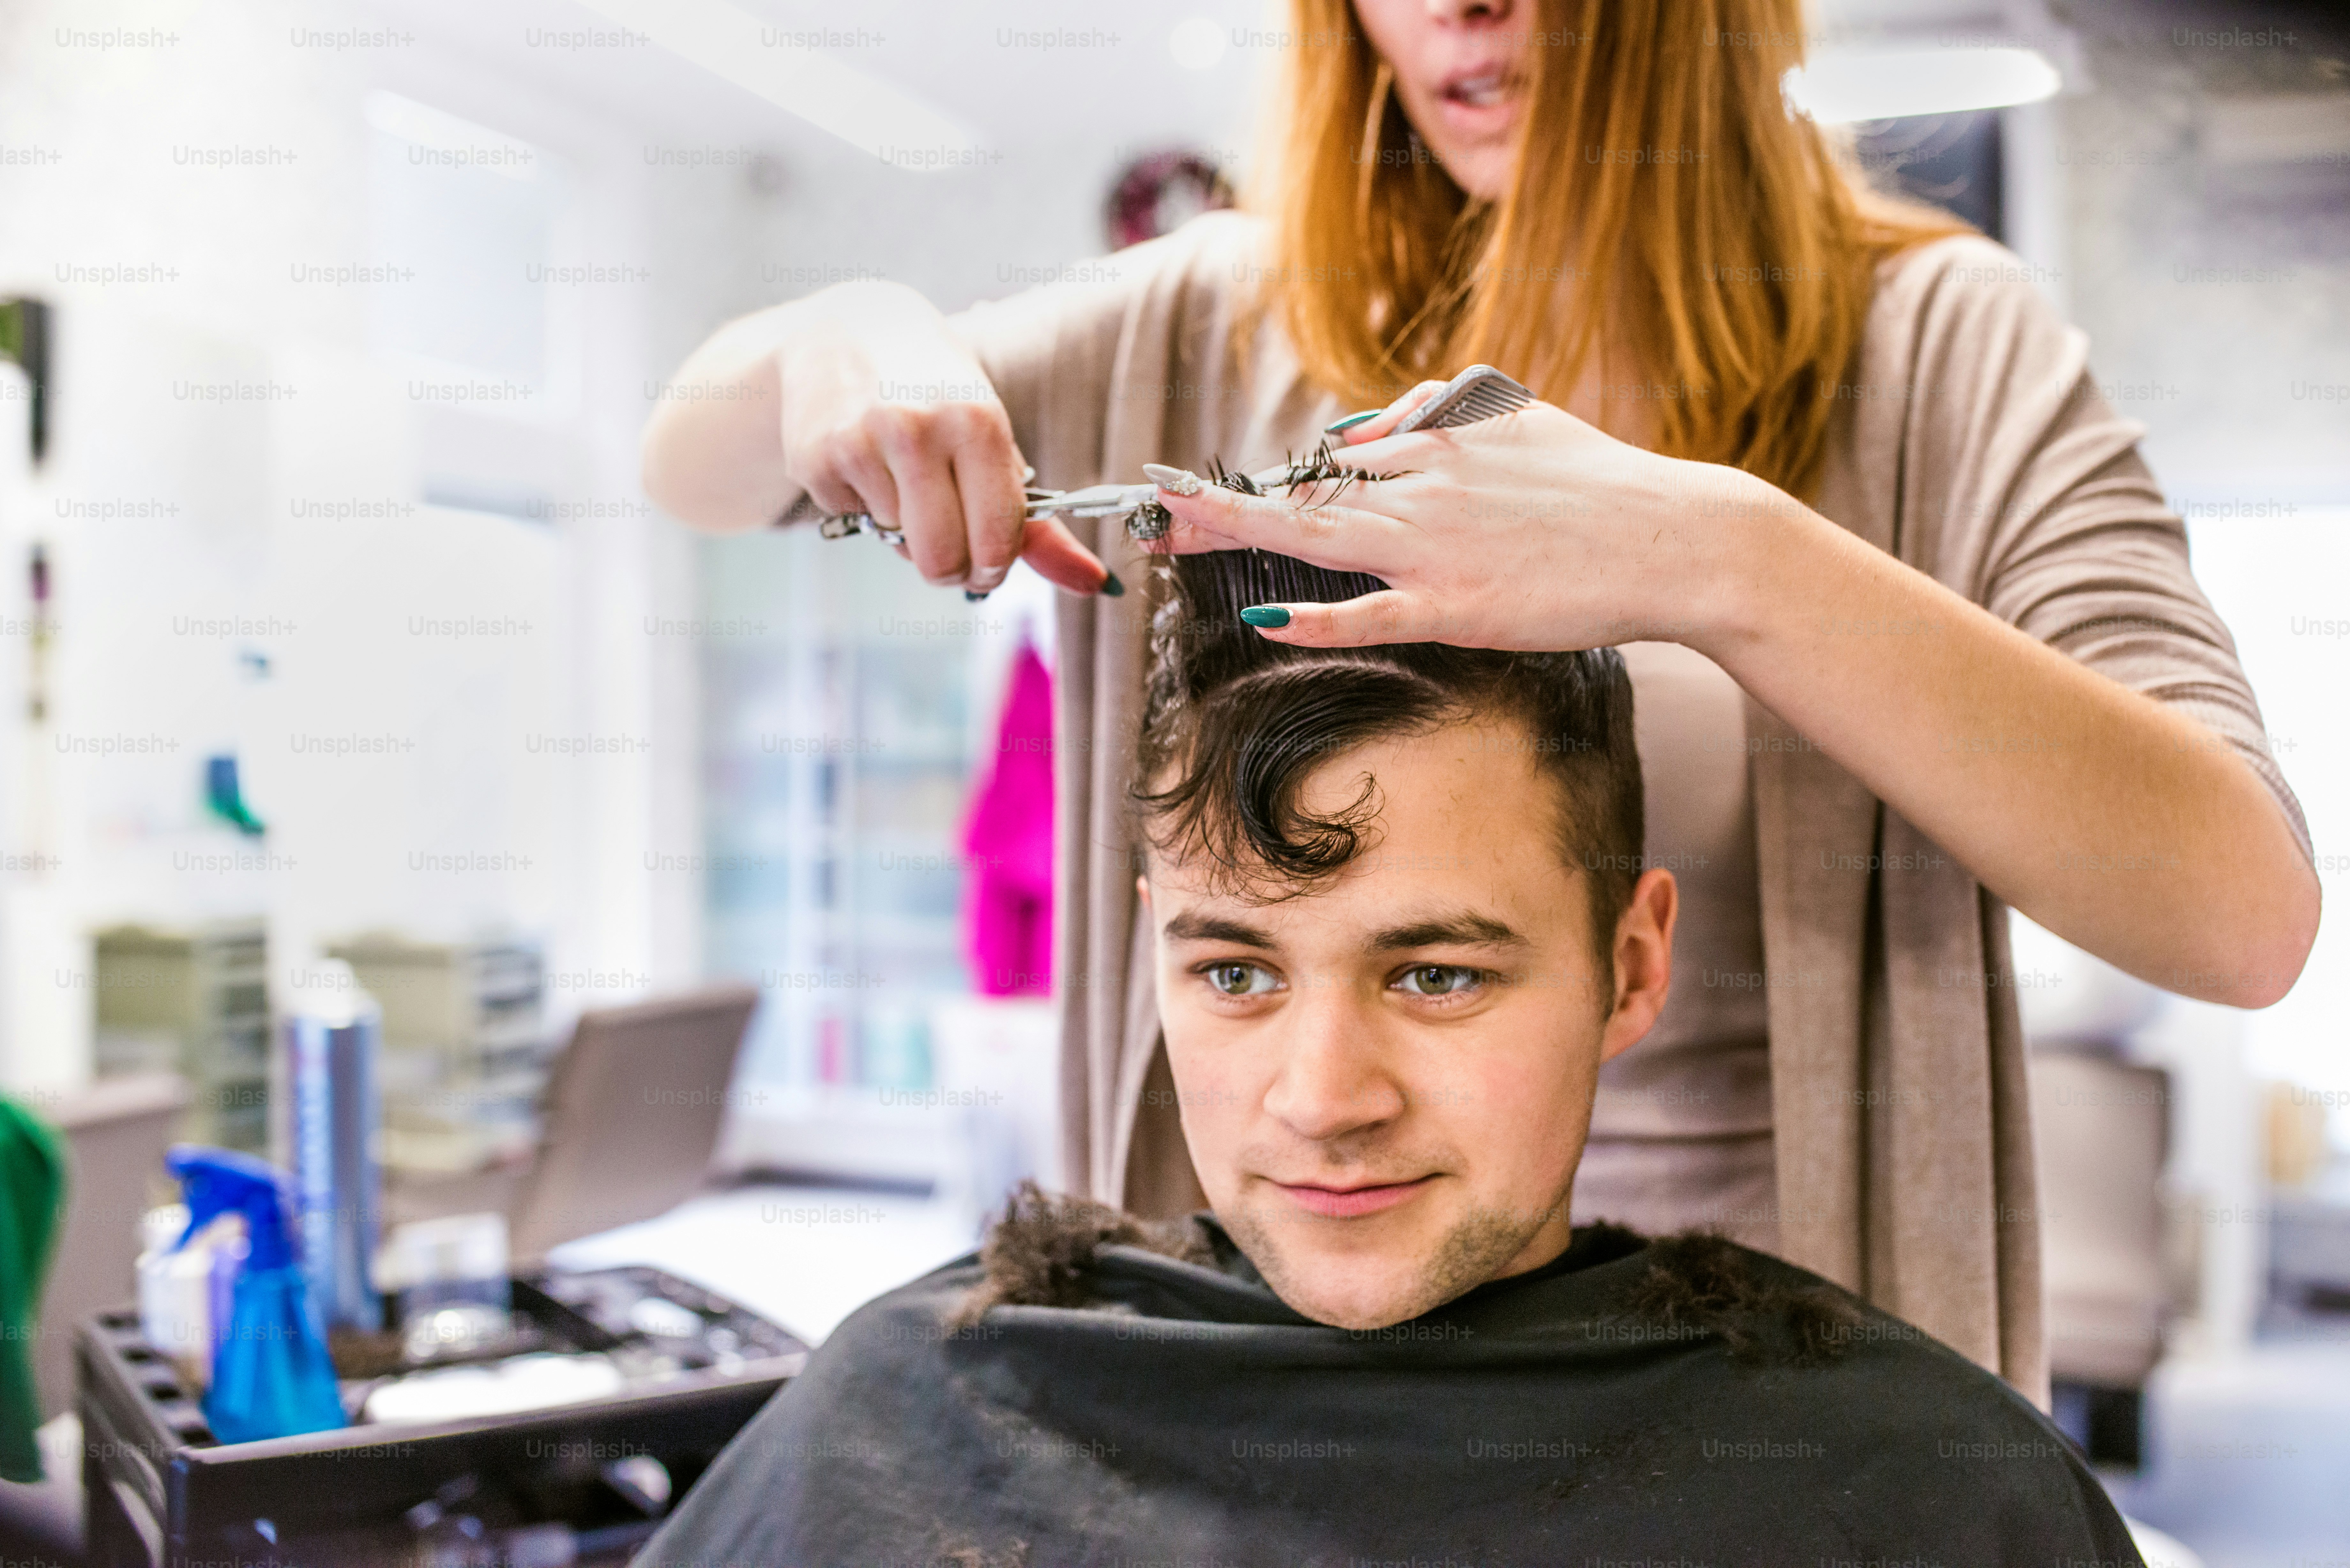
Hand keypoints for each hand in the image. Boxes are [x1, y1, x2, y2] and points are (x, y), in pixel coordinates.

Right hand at [774, 297, 1110, 595]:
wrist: (847, 330)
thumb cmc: (936, 391)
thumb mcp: (992, 440)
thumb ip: (1038, 521)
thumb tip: (1094, 584)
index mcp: (978, 421)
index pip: (997, 539)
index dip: (995, 566)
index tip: (989, 560)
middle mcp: (918, 429)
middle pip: (943, 561)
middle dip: (951, 567)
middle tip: (948, 540)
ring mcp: (861, 443)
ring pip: (899, 545)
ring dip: (906, 528)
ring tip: (903, 476)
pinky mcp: (816, 459)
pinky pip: (856, 522)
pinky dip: (865, 506)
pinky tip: (866, 460)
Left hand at [1147, 380, 1787, 652]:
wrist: (1674, 537)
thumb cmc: (1602, 486)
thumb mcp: (1518, 421)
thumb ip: (1443, 418)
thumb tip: (1376, 427)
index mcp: (1438, 447)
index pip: (1331, 460)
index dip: (1262, 477)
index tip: (1204, 481)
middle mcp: (1424, 490)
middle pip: (1301, 491)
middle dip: (1218, 499)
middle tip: (1148, 502)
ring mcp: (1437, 551)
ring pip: (1317, 538)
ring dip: (1235, 533)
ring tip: (1168, 533)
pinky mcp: (1459, 607)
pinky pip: (1371, 614)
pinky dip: (1316, 617)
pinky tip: (1265, 615)